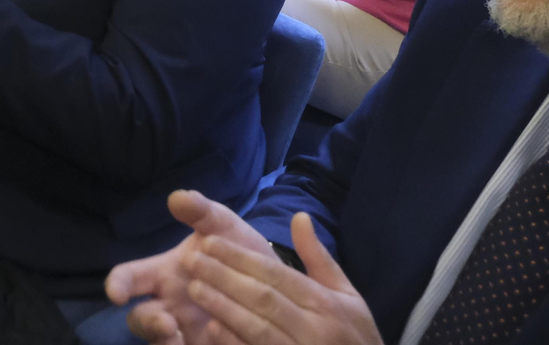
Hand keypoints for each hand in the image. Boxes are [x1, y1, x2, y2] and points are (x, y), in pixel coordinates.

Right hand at [107, 190, 280, 344]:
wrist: (276, 283)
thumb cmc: (238, 252)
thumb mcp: (223, 228)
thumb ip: (201, 212)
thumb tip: (177, 197)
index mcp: (164, 274)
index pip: (129, 278)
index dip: (118, 284)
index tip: (116, 292)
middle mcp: (168, 306)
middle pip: (140, 320)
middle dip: (147, 323)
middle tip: (167, 323)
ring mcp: (184, 331)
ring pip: (161, 344)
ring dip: (166, 343)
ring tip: (180, 338)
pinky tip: (213, 342)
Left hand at [173, 212, 381, 344]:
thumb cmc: (356, 336)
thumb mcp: (347, 296)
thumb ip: (319, 258)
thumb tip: (299, 216)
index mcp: (325, 303)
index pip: (276, 274)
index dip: (241, 257)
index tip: (210, 242)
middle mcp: (314, 328)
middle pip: (263, 298)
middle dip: (225, 277)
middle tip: (192, 260)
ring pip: (257, 328)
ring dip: (223, 307)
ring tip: (195, 288)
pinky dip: (235, 343)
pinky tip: (212, 330)